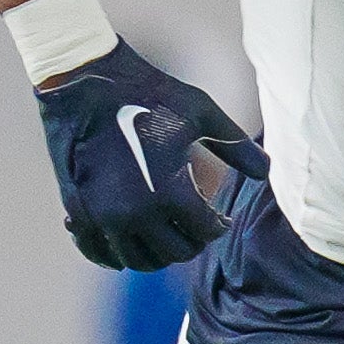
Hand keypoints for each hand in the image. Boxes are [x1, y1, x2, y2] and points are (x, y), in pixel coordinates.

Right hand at [35, 39, 268, 270]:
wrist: (84, 82)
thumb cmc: (148, 93)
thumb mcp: (201, 113)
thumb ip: (237, 146)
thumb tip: (266, 171)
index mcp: (171, 192)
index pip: (206, 233)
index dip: (218, 226)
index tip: (219, 218)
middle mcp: (136, 213)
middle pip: (175, 254)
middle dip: (191, 242)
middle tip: (195, 228)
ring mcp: (103, 217)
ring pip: (139, 261)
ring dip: (157, 252)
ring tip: (165, 235)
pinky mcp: (78, 213)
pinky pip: (100, 253)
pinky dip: (116, 254)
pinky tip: (127, 241)